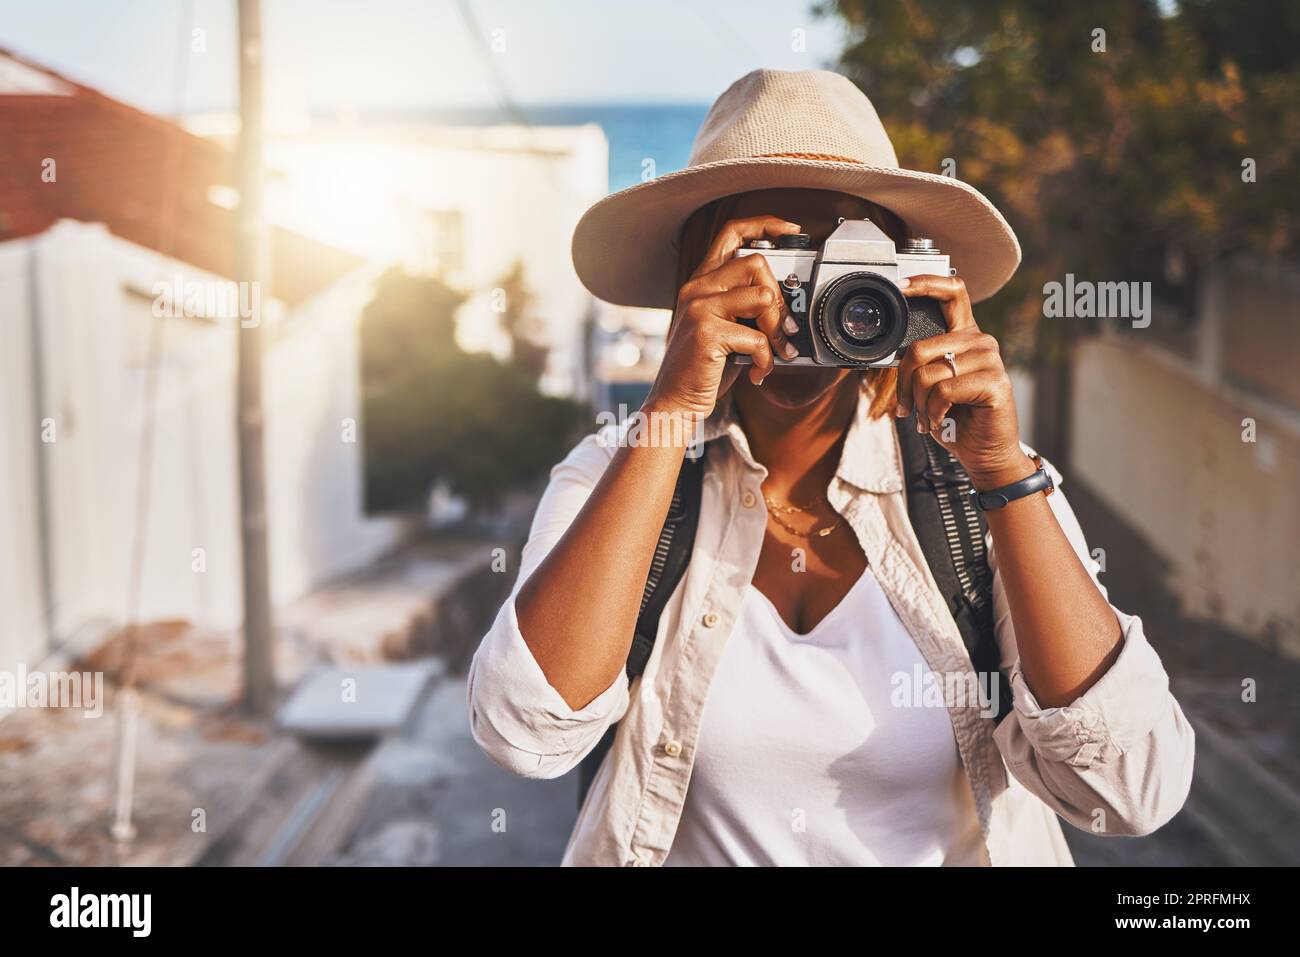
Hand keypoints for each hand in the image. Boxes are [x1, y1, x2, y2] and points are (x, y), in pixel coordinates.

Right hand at [643, 216, 802, 418]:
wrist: (674, 402)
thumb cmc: (703, 368)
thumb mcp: (724, 328)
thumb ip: (745, 308)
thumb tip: (787, 304)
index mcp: (701, 282)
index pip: (731, 233)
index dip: (765, 224)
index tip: (791, 231)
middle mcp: (697, 288)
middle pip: (756, 262)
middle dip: (781, 299)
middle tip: (785, 330)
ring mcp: (699, 308)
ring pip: (763, 297)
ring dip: (778, 331)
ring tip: (775, 354)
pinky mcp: (707, 332)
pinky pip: (758, 337)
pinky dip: (766, 360)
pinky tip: (757, 373)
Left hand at [893, 275, 1033, 488]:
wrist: (984, 453)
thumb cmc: (955, 419)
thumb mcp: (931, 385)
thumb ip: (921, 362)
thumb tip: (892, 353)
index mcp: (965, 335)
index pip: (952, 291)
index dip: (925, 283)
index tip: (899, 285)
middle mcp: (980, 341)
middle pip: (919, 348)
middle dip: (902, 385)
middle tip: (906, 408)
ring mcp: (991, 359)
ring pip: (927, 373)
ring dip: (918, 403)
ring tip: (927, 417)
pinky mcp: (995, 382)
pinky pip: (943, 390)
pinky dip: (932, 412)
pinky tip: (939, 421)